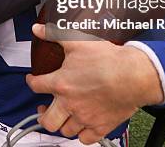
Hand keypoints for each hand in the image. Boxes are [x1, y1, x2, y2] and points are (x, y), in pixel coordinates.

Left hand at [25, 24, 163, 143]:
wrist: (133, 75)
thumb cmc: (107, 59)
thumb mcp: (77, 41)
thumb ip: (54, 34)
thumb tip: (38, 29)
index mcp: (61, 84)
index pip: (36, 86)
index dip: (31, 82)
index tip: (33, 80)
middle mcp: (70, 104)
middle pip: (47, 121)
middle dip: (42, 115)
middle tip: (44, 109)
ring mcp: (85, 118)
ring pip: (66, 131)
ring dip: (62, 124)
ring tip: (63, 117)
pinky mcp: (101, 126)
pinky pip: (86, 139)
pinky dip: (82, 135)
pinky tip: (82, 127)